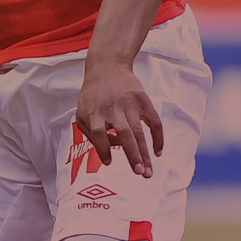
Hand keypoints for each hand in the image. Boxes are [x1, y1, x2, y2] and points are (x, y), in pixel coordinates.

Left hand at [75, 59, 163, 177]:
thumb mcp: (82, 112)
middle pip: (124, 134)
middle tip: (140, 173)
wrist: (108, 67)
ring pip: (139, 132)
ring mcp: (130, 105)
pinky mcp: (144, 101)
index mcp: (95, 113)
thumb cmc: (93, 96)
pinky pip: (154, 123)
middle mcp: (113, 109)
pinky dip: (158, 138)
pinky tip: (157, 152)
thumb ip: (91, 134)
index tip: (109, 162)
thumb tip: (110, 153)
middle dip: (132, 155)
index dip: (103, 149)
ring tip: (147, 172)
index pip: (98, 133)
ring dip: (145, 153)